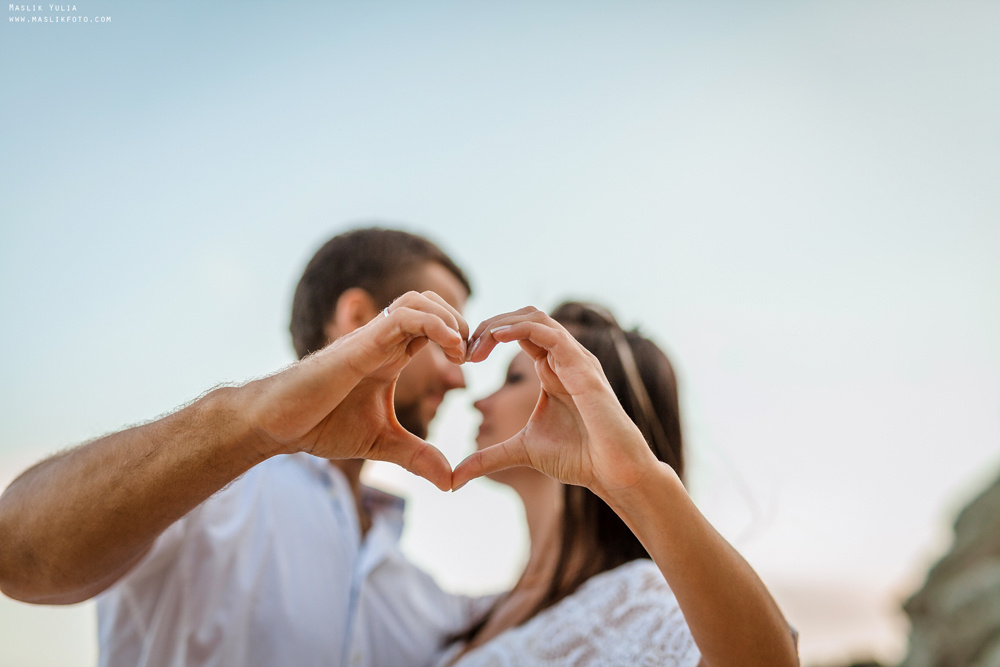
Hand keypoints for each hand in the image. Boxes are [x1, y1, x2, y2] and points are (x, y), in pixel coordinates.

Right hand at [242, 291, 467, 490]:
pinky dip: (434, 324)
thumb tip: (450, 482)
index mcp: (389, 356)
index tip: (476, 365)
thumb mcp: (381, 443)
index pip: (433, 328)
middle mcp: (382, 341)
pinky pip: (403, 316)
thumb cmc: (320, 425)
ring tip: (463, 351)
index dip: (460, 338)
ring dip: (449, 318)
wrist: (277, 425)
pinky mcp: (359, 343)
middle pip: (429, 303)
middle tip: (475, 355)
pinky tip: (451, 349)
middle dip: (461, 321)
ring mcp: (370, 338)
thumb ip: (417, 457)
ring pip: (418, 301)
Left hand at [453, 308, 658, 494]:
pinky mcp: (583, 367)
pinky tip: (495, 339)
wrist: (613, 472)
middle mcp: (565, 357)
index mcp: (551, 369)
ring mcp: (576, 358)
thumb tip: (455, 479)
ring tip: (476, 344)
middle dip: (489, 325)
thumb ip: (488, 457)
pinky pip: (550, 333)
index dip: (487, 338)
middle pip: (524, 317)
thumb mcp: (520, 451)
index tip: (463, 360)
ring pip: (535, 317)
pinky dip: (520, 329)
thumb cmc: (578, 458)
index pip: (517, 333)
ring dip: (500, 324)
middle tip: (464, 350)